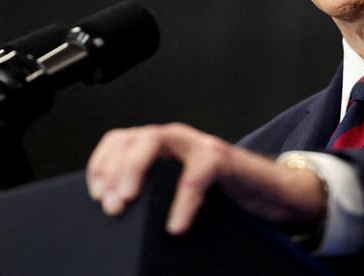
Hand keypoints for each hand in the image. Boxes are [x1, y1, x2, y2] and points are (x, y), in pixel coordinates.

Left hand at [85, 122, 326, 234]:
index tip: (94, 194)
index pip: (118, 141)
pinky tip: (175, 225)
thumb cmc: (221, 194)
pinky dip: (182, 201)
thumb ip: (153, 193)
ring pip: (155, 141)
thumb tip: (116, 216)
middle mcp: (175, 140)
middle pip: (131, 138)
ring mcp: (197, 145)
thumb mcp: (177, 191)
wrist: (270, 193)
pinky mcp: (221, 159)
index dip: (100, 164)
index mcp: (159, 147)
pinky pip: (196, 175)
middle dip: (112, 169)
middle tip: (109, 204)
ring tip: (125, 202)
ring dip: (134, 170)